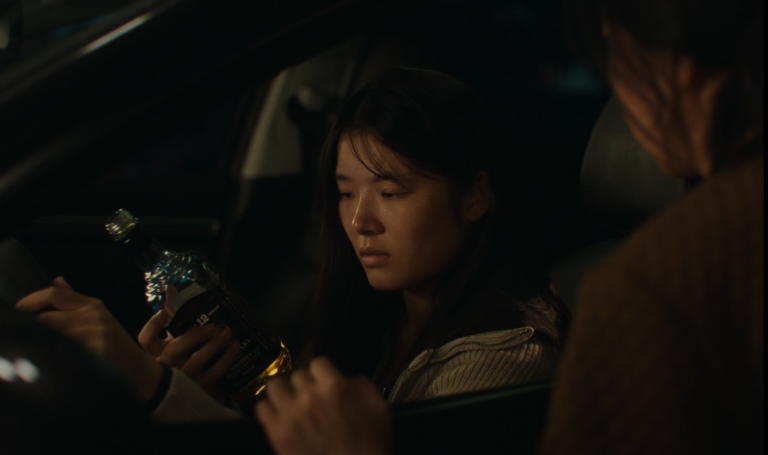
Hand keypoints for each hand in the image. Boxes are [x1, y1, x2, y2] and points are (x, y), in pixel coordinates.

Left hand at [15, 277, 162, 403]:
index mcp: (94, 305)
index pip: (54, 294)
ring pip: (52, 334)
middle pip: (47, 316)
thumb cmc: (118, 349)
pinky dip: (52, 358)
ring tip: (32, 355)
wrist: (142, 375)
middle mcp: (94, 315)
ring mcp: (96, 332)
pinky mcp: (98, 351)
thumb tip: (56, 280)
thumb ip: (75, 302)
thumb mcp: (100, 320)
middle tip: (19, 338)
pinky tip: (50, 364)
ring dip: (38, 345)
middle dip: (29, 328)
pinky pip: (63, 352)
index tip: (16, 312)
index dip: (30, 301)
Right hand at [138, 313, 239, 402]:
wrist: (190, 390)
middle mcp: (166, 366)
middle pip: (174, 350)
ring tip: (227, 332)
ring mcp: (183, 378)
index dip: (152, 327)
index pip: (145, 341)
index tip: (163, 312)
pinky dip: (226, 358)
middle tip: (211, 326)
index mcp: (157, 352)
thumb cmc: (181, 357)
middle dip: (193, 336)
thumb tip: (172, 289)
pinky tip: (234, 346)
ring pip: (196, 362)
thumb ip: (173, 314)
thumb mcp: (174, 337)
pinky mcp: (199, 387)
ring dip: (214, 345)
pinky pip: (214, 373)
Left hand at [256, 357, 391, 454]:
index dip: (323, 374)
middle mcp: (309, 396)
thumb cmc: (371, 445)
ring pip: (275, 386)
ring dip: (284, 393)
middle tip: (312, 400)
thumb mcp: (380, 409)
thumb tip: (346, 379)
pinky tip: (281, 419)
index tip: (325, 385)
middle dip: (306, 386)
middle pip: (297, 375)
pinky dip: (270, 411)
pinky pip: (261, 408)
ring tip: (291, 404)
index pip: (318, 362)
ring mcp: (290, 415)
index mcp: (334, 387)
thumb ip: (362, 385)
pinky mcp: (276, 434)